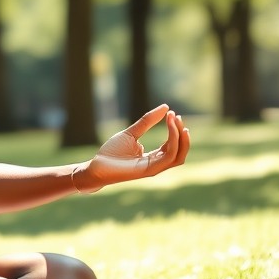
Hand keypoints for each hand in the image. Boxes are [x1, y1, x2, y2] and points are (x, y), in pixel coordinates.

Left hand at [72, 105, 189, 192]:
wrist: (97, 165)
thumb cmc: (112, 152)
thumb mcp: (131, 133)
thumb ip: (147, 122)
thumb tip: (165, 107)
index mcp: (154, 157)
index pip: (173, 145)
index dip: (176, 130)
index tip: (173, 114)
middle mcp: (157, 164)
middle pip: (180, 151)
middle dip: (181, 133)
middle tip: (177, 116)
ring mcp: (155, 168)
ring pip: (178, 155)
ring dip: (179, 136)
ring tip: (175, 120)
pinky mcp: (149, 170)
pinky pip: (168, 157)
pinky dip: (173, 142)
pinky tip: (170, 129)